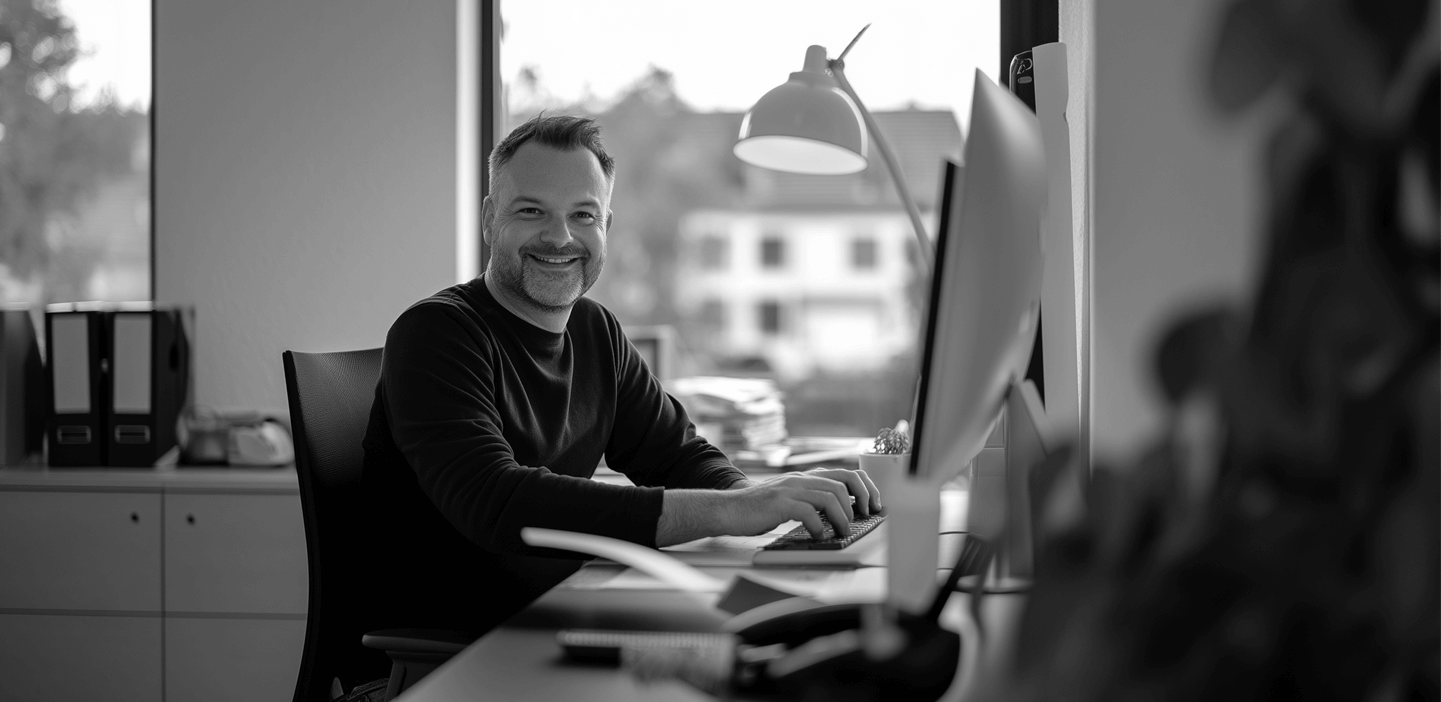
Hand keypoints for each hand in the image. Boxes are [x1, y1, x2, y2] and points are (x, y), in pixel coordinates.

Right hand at [655, 468, 881, 546]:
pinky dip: (819, 525)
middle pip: (843, 481)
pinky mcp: (779, 503)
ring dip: (842, 516)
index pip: (846, 473)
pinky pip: (808, 511)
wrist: (728, 509)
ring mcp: (790, 489)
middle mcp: (800, 479)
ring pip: (829, 495)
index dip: (865, 487)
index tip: (874, 504)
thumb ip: (811, 501)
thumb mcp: (790, 500)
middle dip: (860, 500)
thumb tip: (841, 514)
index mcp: (806, 477)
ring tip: (842, 531)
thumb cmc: (759, 510)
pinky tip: (818, 535)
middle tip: (864, 517)